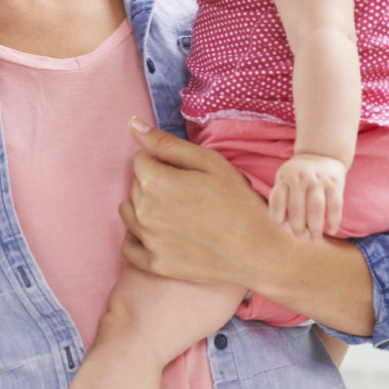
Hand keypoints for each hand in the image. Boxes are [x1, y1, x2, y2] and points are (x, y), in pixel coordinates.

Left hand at [117, 118, 272, 285]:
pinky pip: (128, 246)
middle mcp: (144, 212)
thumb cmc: (238, 202)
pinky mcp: (154, 264)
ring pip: (129, 212)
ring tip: (177, 212)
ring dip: (145, 207)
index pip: (140, 159)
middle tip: (189, 192)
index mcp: (155, 182)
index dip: (163, 161)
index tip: (186, 172)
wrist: (259, 251)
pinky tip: (161, 233)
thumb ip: (166, 143)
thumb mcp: (209, 162)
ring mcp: (147, 240)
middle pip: (135, 184)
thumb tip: (132, 125)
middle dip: (155, 182)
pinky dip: (139, 238)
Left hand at [268, 153, 347, 240]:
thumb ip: (280, 198)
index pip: (278, 200)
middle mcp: (301, 178)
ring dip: (316, 227)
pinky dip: (334, 220)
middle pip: (297, 207)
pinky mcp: (335, 183)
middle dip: (297, 227)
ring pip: (316, 208)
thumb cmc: (299, 173)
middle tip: (300, 238)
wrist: (323, 152)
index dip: (276, 216)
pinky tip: (332, 231)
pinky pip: (335, 205)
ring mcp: (319, 180)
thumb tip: (281, 224)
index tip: (280, 228)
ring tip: (315, 240)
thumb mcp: (285, 178)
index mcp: (286, 178)